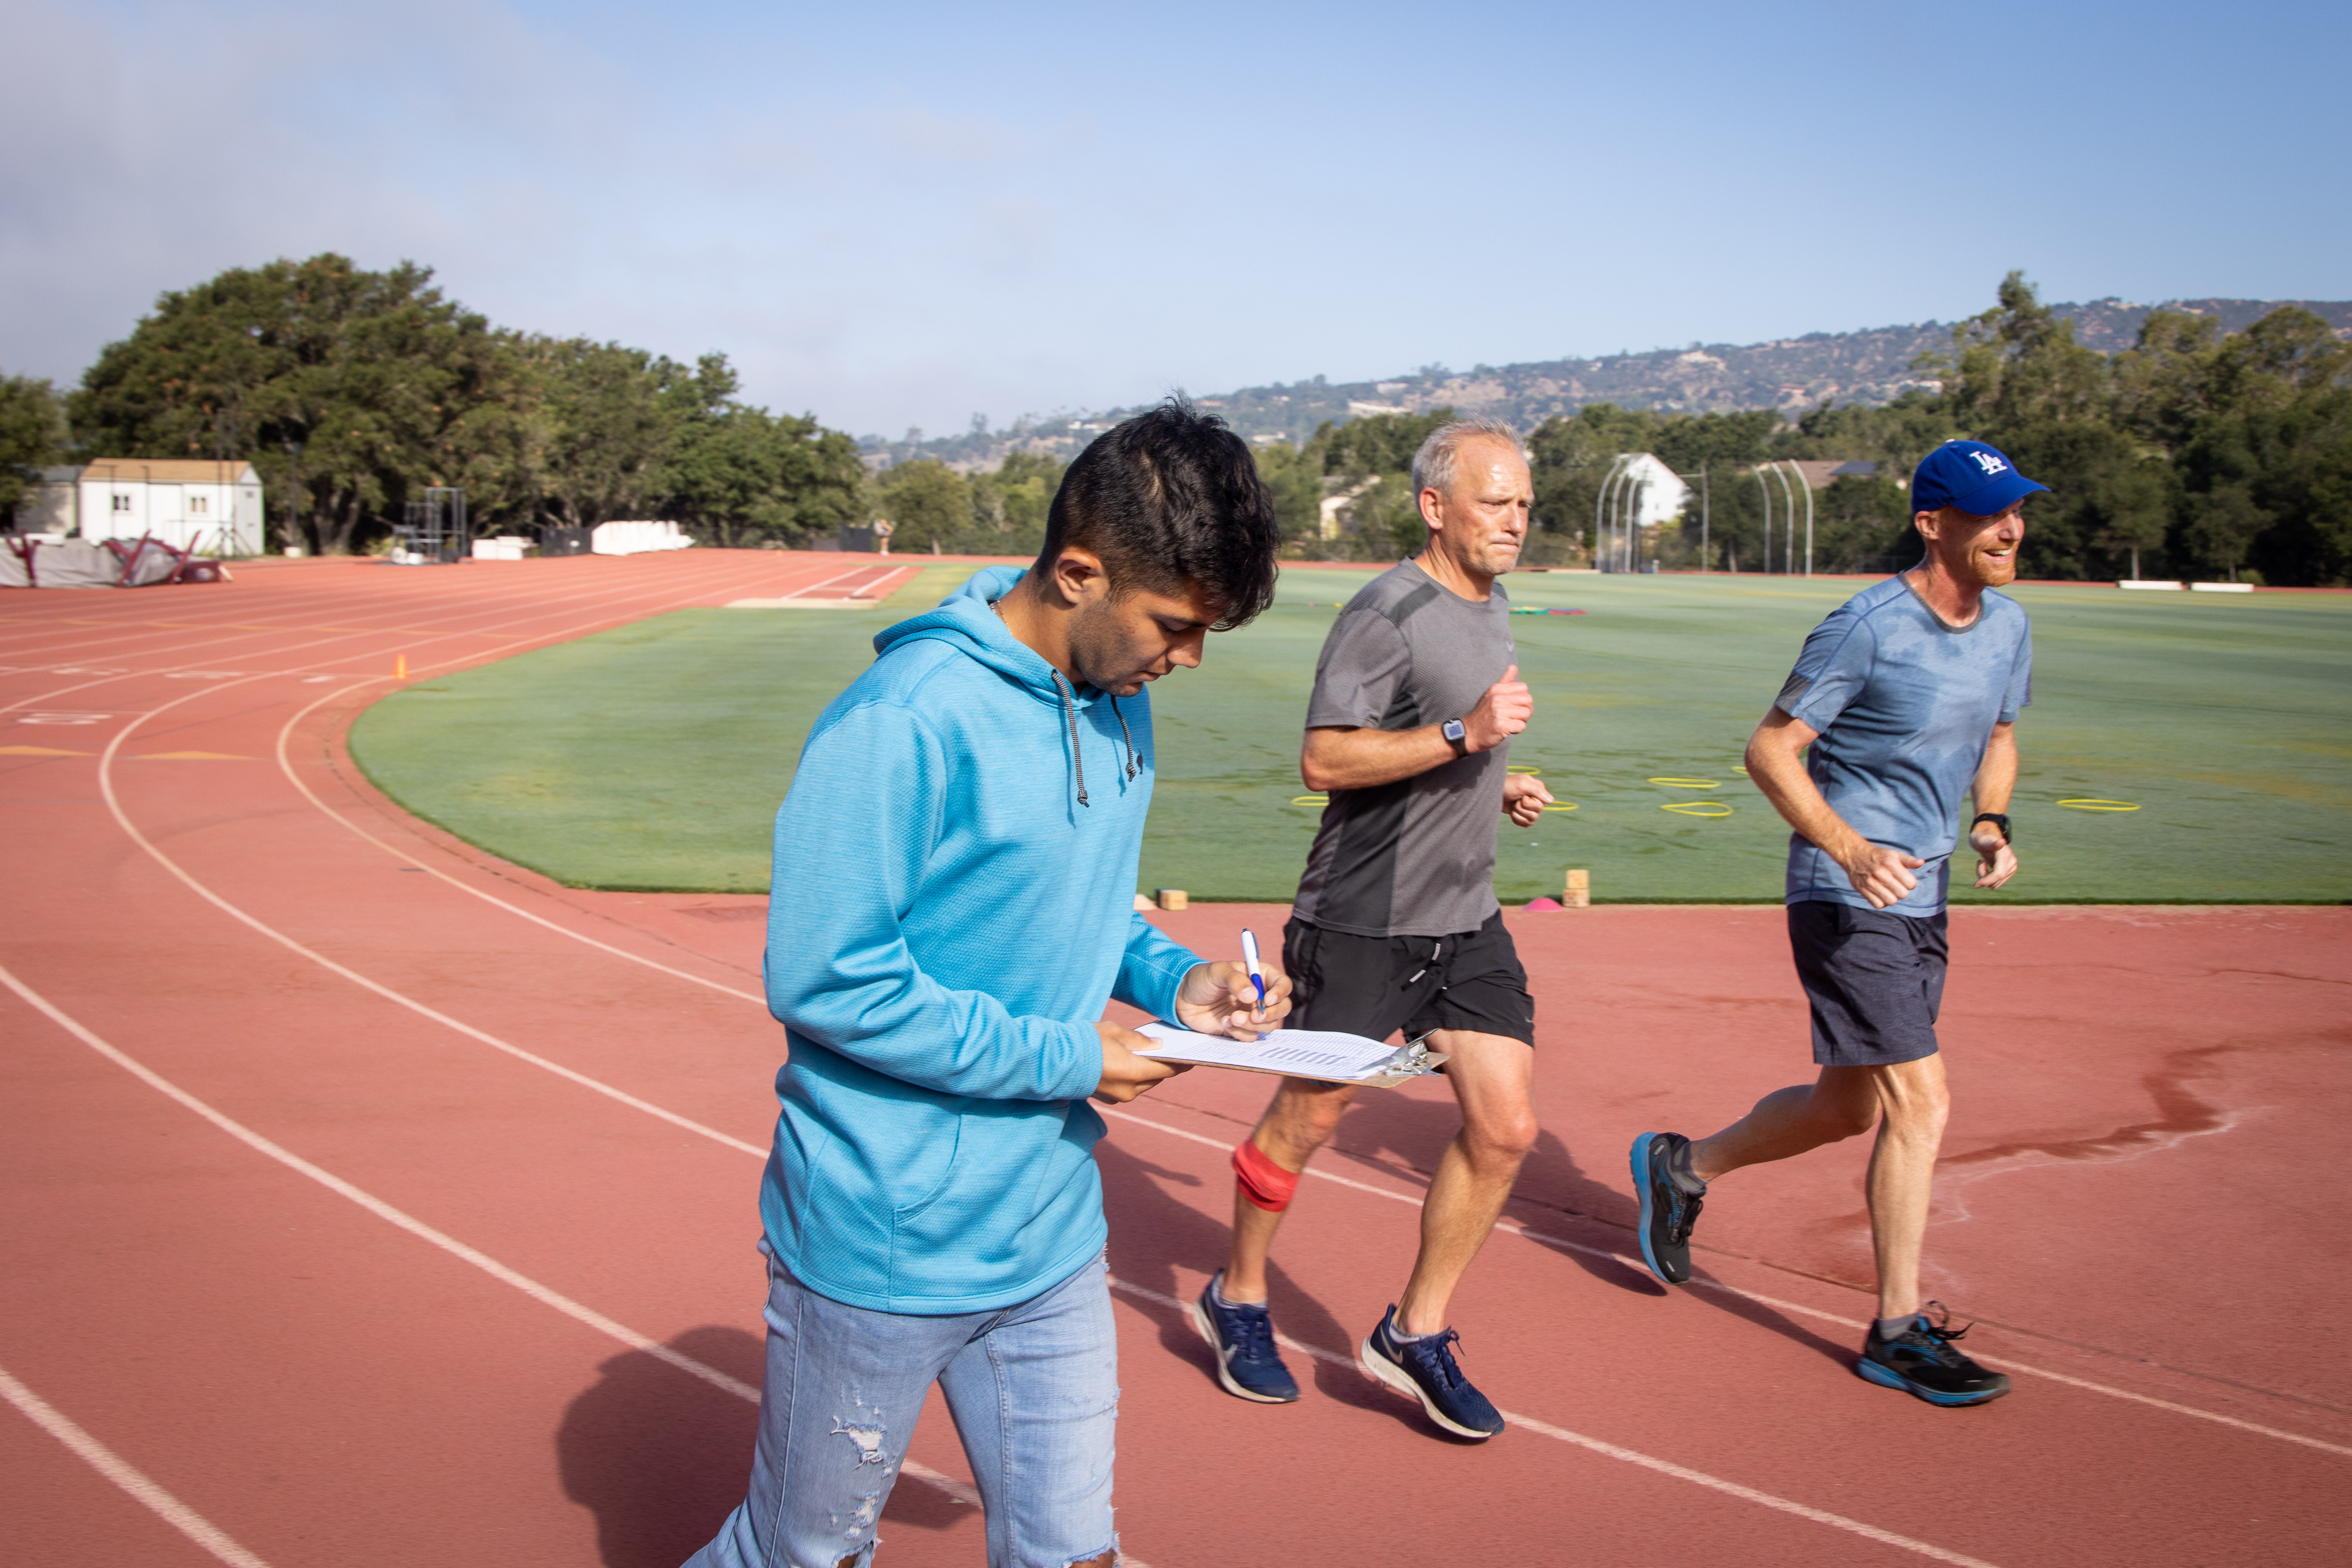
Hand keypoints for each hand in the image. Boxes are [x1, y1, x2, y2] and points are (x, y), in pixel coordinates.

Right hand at [1093, 1022, 1190, 1103]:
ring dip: (1149, 1072)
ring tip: (1153, 1057)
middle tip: (1172, 1053)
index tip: (1191, 1058)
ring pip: (1143, 1084)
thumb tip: (1158, 1047)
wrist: (1056, 1059)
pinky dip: (1134, 1077)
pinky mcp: (1108, 1098)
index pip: (1168, 1070)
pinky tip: (1133, 1064)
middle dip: (1164, 1066)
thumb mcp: (1116, 1032)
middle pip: (1156, 1078)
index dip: (1181, 1064)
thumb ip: (1140, 1041)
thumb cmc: (1086, 1041)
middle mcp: (1130, 1090)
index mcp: (1134, 1073)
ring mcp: (1118, 1097)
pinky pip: (1130, 1088)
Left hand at [1173, 959, 1292, 1041]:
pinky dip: (1240, 1033)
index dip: (1280, 993)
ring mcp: (1251, 1015)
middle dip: (1270, 1014)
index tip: (1267, 1000)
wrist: (1182, 998)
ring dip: (1252, 1025)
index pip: (1282, 984)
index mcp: (1260, 976)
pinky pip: (1251, 1037)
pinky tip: (1224, 1022)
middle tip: (1254, 1016)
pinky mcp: (1241, 1030)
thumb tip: (1254, 996)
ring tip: (1231, 1018)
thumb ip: (1236, 981)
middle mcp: (1260, 997)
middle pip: (1282, 1008)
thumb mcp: (1217, 972)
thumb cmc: (1202, 978)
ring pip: (1268, 1026)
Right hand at [1462, 664, 1532, 752]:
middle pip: (1528, 700)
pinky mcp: (1501, 726)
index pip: (1523, 688)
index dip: (1522, 698)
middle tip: (1514, 716)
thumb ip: (1505, 681)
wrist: (1468, 734)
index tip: (1513, 706)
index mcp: (1496, 689)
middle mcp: (1497, 699)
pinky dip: (1517, 730)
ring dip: (1521, 721)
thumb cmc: (1483, 714)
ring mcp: (1498, 712)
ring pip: (1526, 714)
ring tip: (1509, 722)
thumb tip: (1513, 667)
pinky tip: (1506, 730)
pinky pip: (1521, 726)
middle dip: (1525, 709)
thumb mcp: (1491, 694)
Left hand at [1501, 772, 1554, 825]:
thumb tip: (1551, 801)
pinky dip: (1516, 819)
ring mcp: (1530, 809)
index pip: (1540, 806)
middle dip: (1521, 809)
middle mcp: (1536, 800)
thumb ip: (1537, 791)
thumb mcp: (1522, 784)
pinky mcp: (1523, 815)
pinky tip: (1512, 812)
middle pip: (1535, 815)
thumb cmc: (1507, 785)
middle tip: (1515, 800)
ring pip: (1531, 821)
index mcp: (1539, 791)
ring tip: (1512, 805)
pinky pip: (1525, 825)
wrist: (1492, 792)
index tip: (1521, 795)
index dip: (1527, 803)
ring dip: (1517, 814)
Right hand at [1836, 838, 1923, 908]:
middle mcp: (1881, 873)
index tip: (1904, 879)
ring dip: (1892, 898)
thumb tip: (1922, 863)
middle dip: (1902, 891)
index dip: (1910, 883)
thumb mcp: (1894, 854)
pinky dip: (1881, 902)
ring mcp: (1871, 883)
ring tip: (1889, 891)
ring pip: (1891, 901)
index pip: (1911, 884)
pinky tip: (1880, 895)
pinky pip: (1878, 905)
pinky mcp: (1862, 890)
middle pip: (1903, 894)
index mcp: (1891, 864)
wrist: (1854, 854)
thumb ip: (1909, 860)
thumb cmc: (1878, 856)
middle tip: (1896, 885)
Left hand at [1970, 826, 2018, 888]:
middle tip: (1979, 862)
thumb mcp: (1982, 841)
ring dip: (1985, 878)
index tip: (1974, 884)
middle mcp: (2012, 862)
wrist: (1987, 838)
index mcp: (2005, 855)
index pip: (1998, 874)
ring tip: (1983, 863)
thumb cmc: (1981, 839)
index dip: (1986, 881)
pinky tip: (1987, 866)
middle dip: (1984, 877)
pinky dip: (1988, 878)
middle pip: (1996, 881)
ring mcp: (2012, 868)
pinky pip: (1996, 882)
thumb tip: (2002, 842)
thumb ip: (1992, 843)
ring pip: (1995, 884)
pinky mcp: (2009, 872)